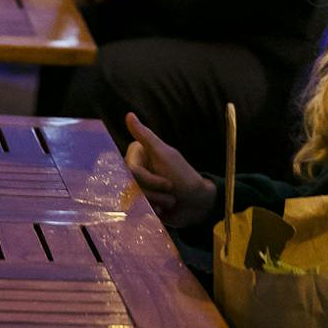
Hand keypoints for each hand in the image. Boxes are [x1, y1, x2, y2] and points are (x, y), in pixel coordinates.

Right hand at [125, 111, 216, 229]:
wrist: (198, 204)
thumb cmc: (184, 176)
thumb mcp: (165, 156)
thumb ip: (145, 136)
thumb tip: (129, 114)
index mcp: (139, 155)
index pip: (132, 171)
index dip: (149, 180)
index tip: (167, 182)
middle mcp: (135, 170)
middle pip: (131, 186)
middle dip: (154, 193)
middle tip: (171, 192)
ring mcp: (137, 188)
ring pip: (133, 201)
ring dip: (155, 204)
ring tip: (170, 202)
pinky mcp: (141, 204)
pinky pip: (136, 211)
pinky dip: (151, 213)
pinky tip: (161, 212)